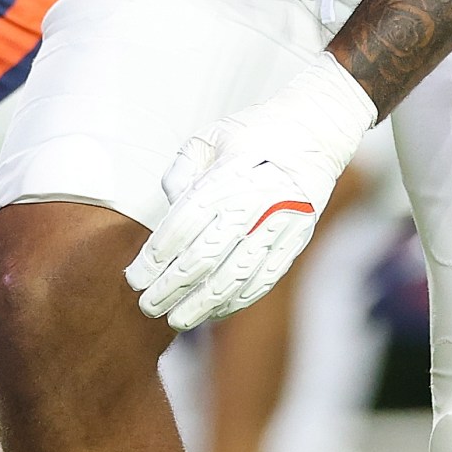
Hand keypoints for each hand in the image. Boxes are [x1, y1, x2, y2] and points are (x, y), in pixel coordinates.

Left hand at [125, 54, 376, 330]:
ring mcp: (280, 225)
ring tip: (177, 320)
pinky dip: (238, 300)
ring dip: (203, 304)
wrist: (316, 130)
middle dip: (172, 287)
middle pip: (205, 257)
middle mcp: (255, 203)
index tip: (135, 277)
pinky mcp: (296, 240)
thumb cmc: (253, 133)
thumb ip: (182, 171)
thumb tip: (169, 207)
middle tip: (147, 306)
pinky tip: (215, 311)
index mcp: (229, 175)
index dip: (156, 257)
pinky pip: (264, 279)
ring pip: (236, 276)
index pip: (183, 224)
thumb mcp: (210, 136)